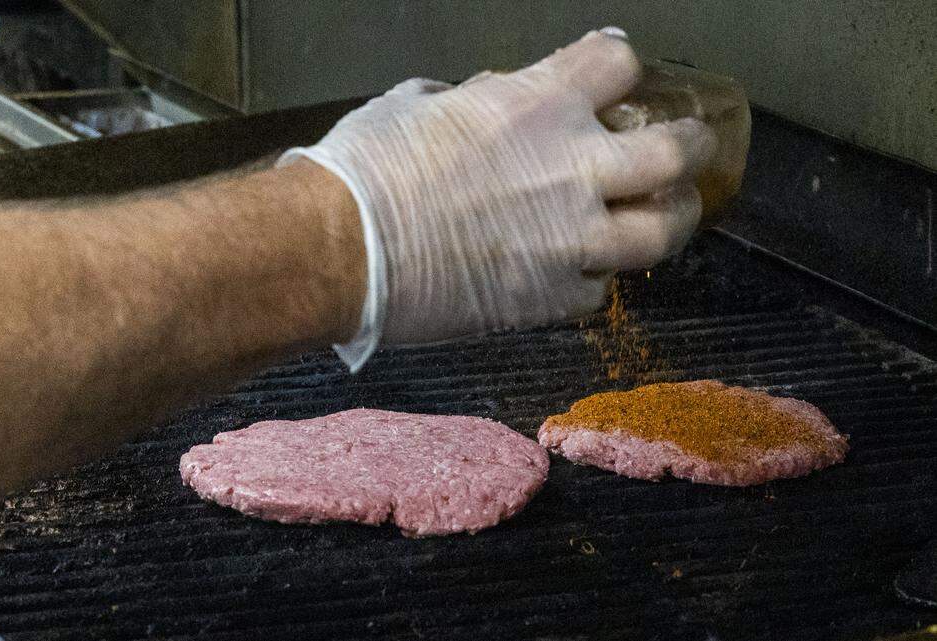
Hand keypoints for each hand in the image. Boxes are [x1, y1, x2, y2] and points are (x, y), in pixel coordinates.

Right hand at [280, 28, 716, 370]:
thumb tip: (475, 102)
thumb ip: (467, 101)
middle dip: (689, 146)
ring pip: (663, 232)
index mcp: (536, 104)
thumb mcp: (414, 105)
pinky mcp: (549, 298)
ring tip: (661, 219)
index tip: (615, 76)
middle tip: (683, 151)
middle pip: (674, 151)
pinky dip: (593, 278)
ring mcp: (569, 238)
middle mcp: (572, 167)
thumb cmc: (364, 169)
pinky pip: (599, 290)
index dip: (619, 66)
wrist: (339, 249)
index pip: (617, 63)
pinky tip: (577, 272)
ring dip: (669, 221)